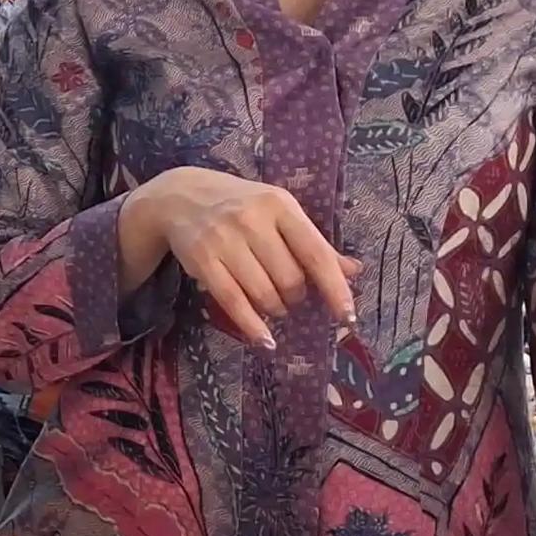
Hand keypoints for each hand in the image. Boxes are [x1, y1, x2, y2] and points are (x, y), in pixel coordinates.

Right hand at [127, 166, 355, 347]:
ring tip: (274, 305)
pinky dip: (253, 326)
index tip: (348, 318)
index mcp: (280, 206)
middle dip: (296, 297)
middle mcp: (253, 220)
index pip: (316, 253)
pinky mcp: (202, 259)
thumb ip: (314, 243)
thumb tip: (354, 271)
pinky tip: (265, 339)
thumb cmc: (241, 205)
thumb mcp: (280, 213)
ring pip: (264, 293)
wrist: (181, 197)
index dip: (335, 288)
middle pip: (290, 279)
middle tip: (291, 295)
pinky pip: (233, 301)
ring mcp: (225, 240)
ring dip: (275, 309)